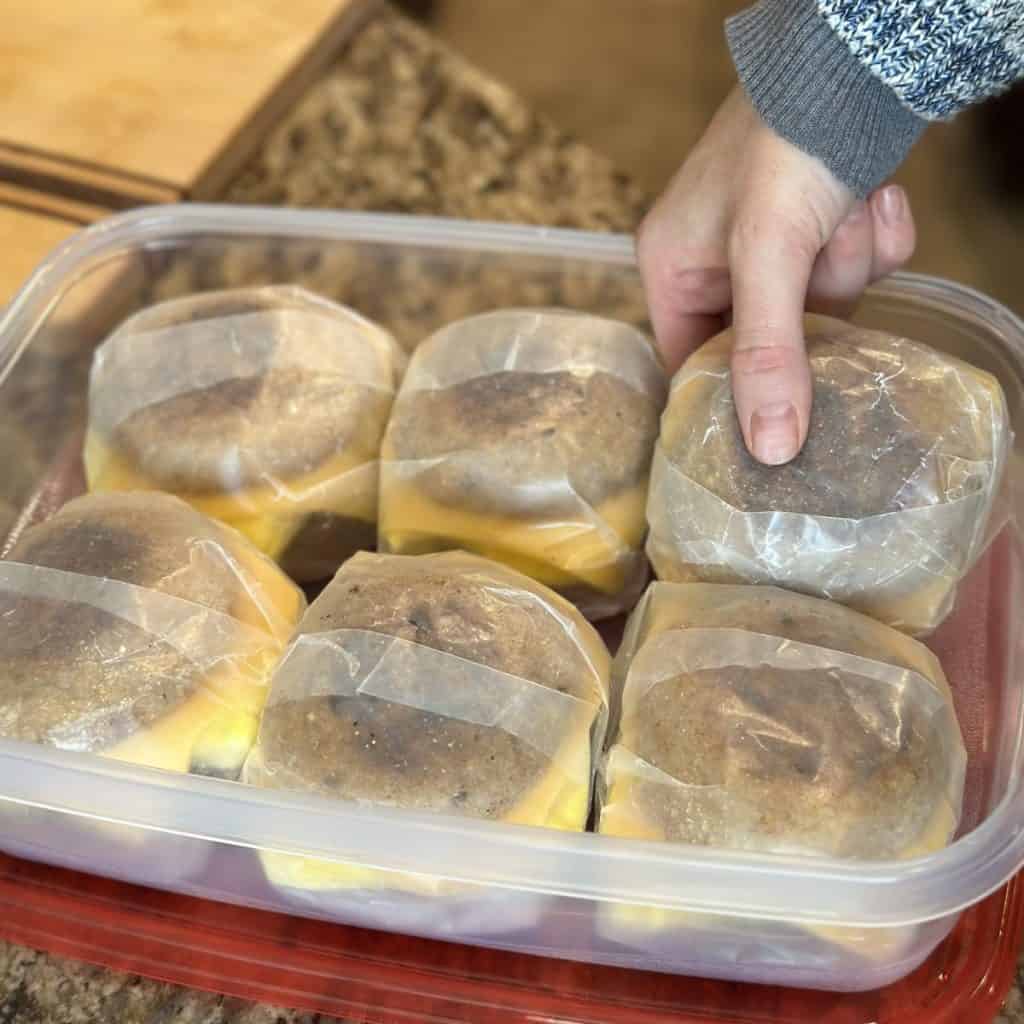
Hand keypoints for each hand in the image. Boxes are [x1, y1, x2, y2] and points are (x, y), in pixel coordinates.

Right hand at [637, 86, 915, 464]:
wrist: (856, 59)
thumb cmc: (784, 145)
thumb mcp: (768, 254)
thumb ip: (766, 352)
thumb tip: (770, 449)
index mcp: (671, 270)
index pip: (691, 363)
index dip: (732, 391)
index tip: (777, 416)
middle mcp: (714, 263)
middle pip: (767, 341)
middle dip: (812, 305)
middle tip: (821, 259)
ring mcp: (772, 247)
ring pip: (822, 307)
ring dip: (849, 263)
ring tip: (849, 208)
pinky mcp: (820, 229)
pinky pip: (855, 271)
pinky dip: (878, 240)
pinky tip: (874, 196)